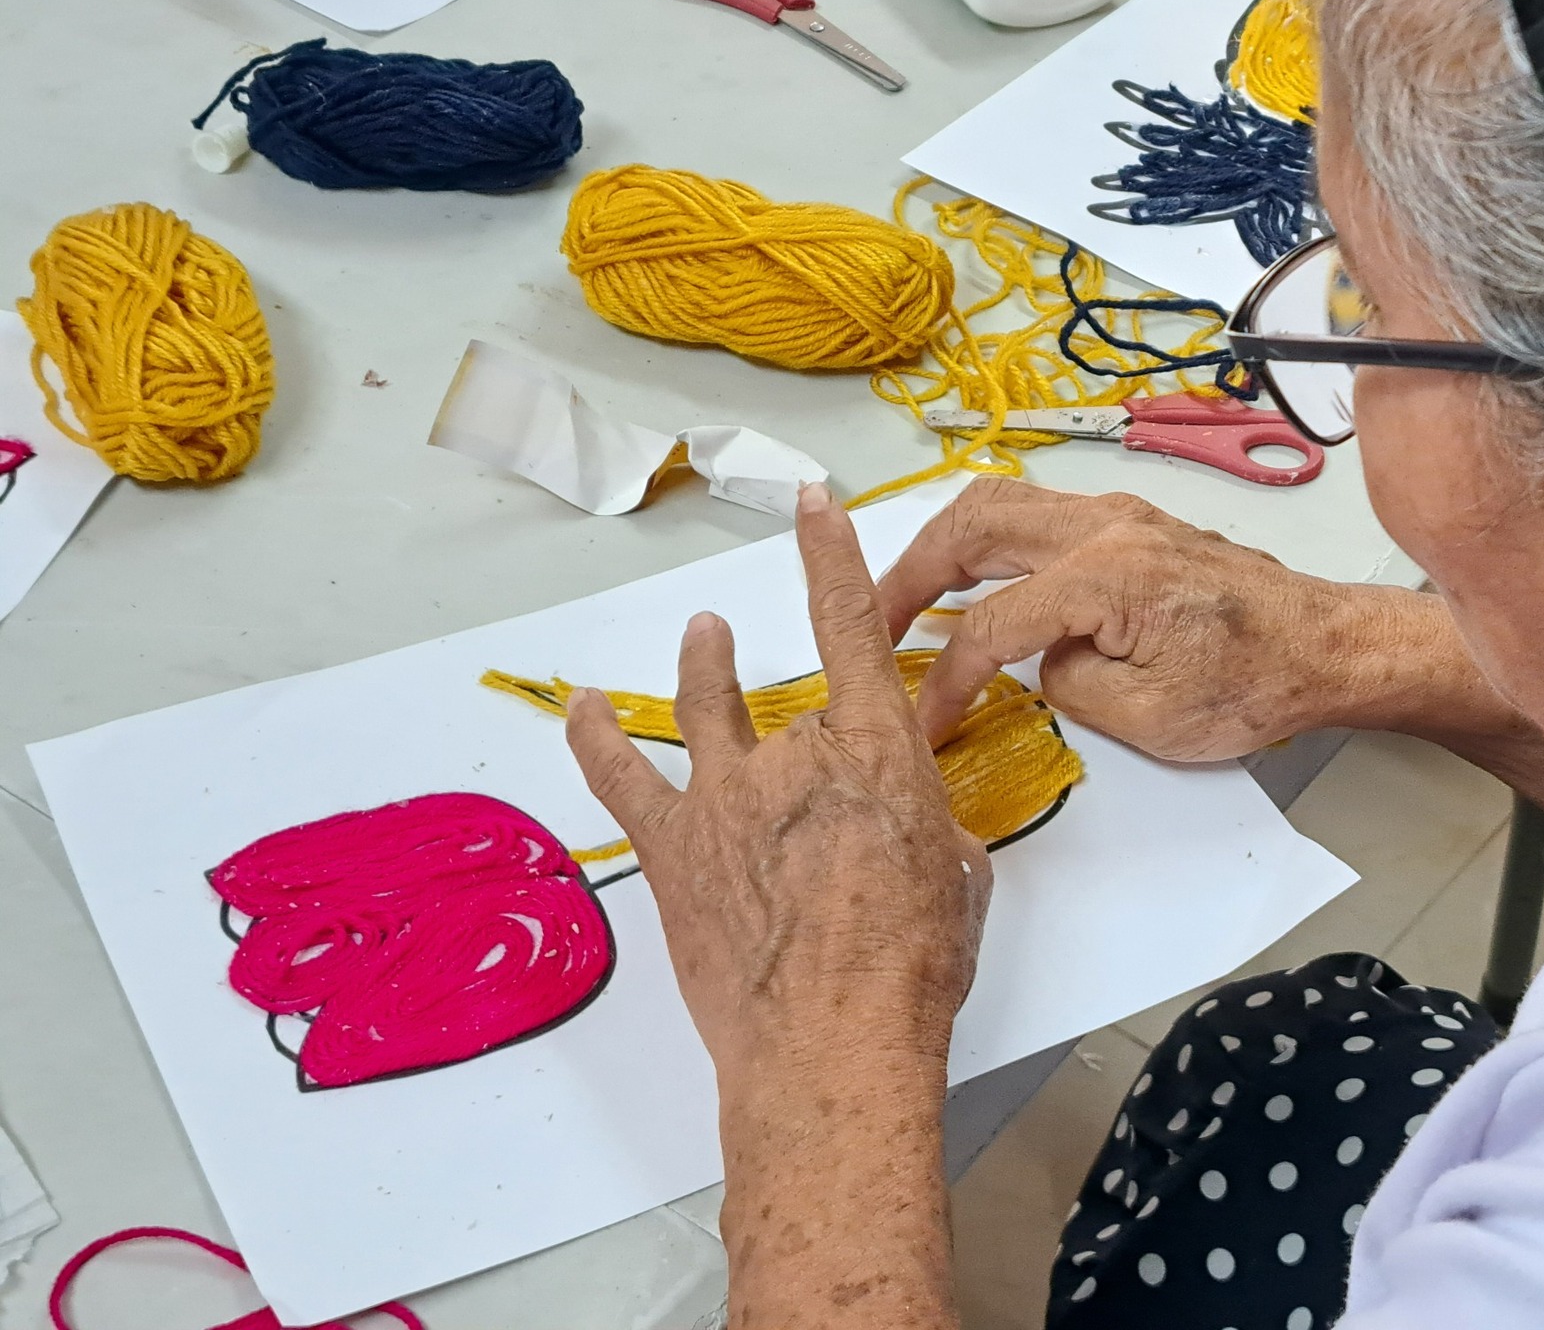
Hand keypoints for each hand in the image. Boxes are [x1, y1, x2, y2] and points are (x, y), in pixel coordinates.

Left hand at [565, 484, 990, 1079]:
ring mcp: (721, 798)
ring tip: (702, 637)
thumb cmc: (912, 968)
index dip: (829, 555)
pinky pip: (624, 778)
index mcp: (875, 750)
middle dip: (805, 722)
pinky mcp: (672, 850)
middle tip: (804, 744)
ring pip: (707, 712)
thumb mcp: (957, 878)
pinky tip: (584, 709)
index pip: (850, 626)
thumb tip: (907, 836)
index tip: (810, 503)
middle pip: (792, 705)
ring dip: (706, 668)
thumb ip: (928, 832)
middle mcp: (793, 755)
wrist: (831, 1043)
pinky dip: (599, 738)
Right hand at [877, 478, 1416, 760]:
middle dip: (910, 574)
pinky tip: (976, 579)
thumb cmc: (1255, 686)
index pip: (992, 626)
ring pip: (999, 502)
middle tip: (874, 623)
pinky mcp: (1131, 522)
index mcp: (1106, 577)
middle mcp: (1105, 526)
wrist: (1326, 647)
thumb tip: (1036, 663)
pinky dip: (989, 540)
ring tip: (911, 596)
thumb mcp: (1151, 719)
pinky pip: (1036, 512)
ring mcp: (1119, 514)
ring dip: (944, 546)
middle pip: (972, 525)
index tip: (925, 720)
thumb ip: (1069, 686)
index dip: (946, 679)